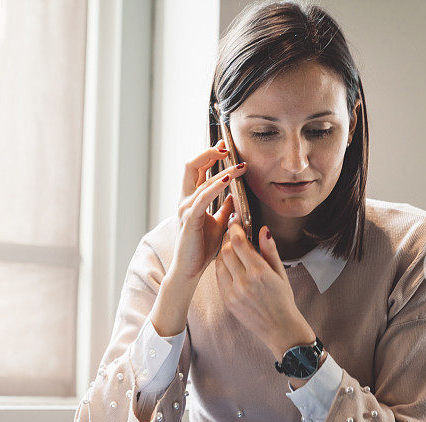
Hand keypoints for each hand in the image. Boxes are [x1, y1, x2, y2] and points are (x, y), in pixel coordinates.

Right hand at [168, 140, 247, 283]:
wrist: (190, 269)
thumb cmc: (202, 248)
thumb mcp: (219, 224)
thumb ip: (225, 209)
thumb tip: (234, 196)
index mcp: (191, 199)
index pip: (198, 169)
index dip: (210, 156)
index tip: (225, 147)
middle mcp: (185, 200)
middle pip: (191, 166)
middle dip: (209, 153)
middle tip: (227, 148)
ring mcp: (186, 209)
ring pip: (201, 181)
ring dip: (222, 171)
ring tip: (240, 166)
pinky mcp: (190, 219)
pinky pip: (203, 198)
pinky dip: (215, 187)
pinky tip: (227, 180)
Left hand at [215, 213, 315, 359]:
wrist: (280, 328)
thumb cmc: (283, 300)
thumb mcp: (281, 273)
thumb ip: (270, 250)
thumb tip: (263, 230)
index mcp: (259, 272)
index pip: (238, 242)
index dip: (234, 228)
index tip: (235, 222)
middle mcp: (244, 281)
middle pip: (226, 250)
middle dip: (228, 238)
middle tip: (232, 233)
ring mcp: (233, 292)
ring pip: (219, 263)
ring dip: (223, 252)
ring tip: (231, 248)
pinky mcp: (227, 300)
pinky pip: (219, 277)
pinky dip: (222, 267)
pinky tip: (230, 265)